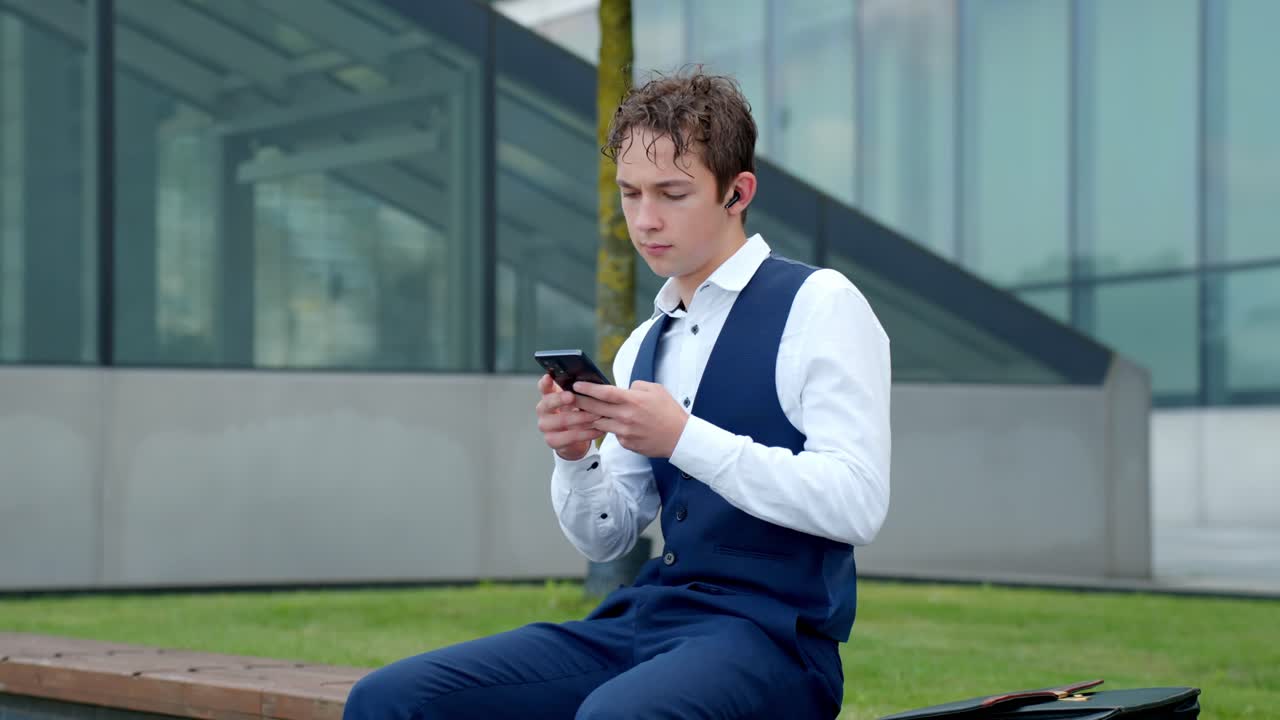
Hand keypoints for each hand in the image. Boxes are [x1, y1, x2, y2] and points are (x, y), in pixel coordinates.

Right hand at [536, 373, 604, 460]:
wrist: (574, 438)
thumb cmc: (576, 413)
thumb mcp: (576, 401)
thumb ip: (577, 391)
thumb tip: (590, 382)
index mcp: (548, 396)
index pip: (543, 387)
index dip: (545, 382)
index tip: (548, 376)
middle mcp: (543, 410)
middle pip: (548, 403)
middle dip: (560, 399)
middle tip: (572, 397)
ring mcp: (545, 426)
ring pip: (562, 420)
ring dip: (581, 417)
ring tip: (596, 415)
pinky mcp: (552, 441)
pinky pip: (571, 436)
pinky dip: (586, 433)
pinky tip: (598, 430)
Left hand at [572, 381, 688, 457]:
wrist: (680, 438)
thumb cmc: (669, 412)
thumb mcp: (656, 390)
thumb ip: (636, 386)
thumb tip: (623, 388)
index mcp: (633, 400)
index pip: (605, 393)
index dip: (588, 389)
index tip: (576, 385)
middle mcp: (626, 416)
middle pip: (596, 409)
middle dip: (580, 402)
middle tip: (569, 397)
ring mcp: (625, 432)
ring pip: (600, 423)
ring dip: (590, 417)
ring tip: (583, 411)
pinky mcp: (626, 443)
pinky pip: (613, 434)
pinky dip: (611, 428)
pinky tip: (613, 425)